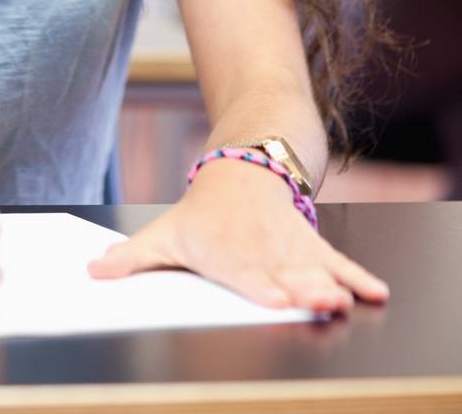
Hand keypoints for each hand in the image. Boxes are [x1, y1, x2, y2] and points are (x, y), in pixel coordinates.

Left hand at [87, 159, 389, 312]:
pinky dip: (358, 276)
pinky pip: (338, 261)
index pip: (246, 274)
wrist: (243, 167)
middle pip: (284, 274)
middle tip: (316, 299)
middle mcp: (263, 254)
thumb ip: (132, 258)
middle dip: (300, 289)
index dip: (260, 286)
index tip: (273, 297)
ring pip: (313, 269)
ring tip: (345, 298)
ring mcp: (290, 249)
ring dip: (330, 284)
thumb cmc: (203, 215)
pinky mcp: (312, 246)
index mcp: (229, 254)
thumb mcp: (166, 233)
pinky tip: (377, 291)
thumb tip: (91, 270)